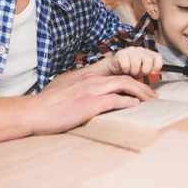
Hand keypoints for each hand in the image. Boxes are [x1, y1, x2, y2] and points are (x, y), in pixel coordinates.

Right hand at [30, 73, 155, 134]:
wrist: (34, 112)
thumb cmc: (49, 106)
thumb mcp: (68, 93)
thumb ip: (83, 92)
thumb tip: (92, 101)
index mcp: (87, 78)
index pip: (116, 75)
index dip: (132, 81)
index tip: (141, 89)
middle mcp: (92, 81)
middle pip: (125, 78)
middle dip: (142, 86)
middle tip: (152, 96)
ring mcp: (91, 91)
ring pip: (124, 85)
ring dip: (140, 92)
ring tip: (150, 101)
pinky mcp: (90, 104)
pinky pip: (115, 100)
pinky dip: (128, 102)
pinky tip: (136, 106)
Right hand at [107, 47, 162, 77]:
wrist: (115, 68)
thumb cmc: (131, 69)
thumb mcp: (144, 70)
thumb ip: (154, 70)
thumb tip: (166, 71)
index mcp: (148, 53)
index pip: (158, 57)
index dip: (157, 67)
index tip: (151, 72)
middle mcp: (140, 50)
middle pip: (148, 60)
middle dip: (143, 71)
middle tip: (138, 72)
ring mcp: (130, 50)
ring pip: (136, 65)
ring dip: (133, 72)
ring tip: (130, 71)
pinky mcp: (121, 53)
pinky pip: (126, 66)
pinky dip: (125, 71)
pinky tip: (123, 69)